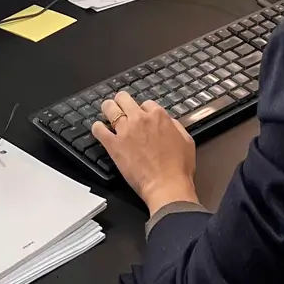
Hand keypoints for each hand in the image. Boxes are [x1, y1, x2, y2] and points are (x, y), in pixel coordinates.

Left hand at [91, 91, 198, 214]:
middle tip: (120, 107)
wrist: (166, 185)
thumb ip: (175, 126)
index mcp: (158, 116)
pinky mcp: (113, 145)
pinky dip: (97, 128)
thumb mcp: (187, 141)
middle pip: (124, 98)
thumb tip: (168, 121)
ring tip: (107, 112)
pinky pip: (98, 129)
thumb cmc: (179, 167)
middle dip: (122, 101)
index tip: (142, 116)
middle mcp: (140, 119)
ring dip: (108, 109)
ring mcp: (125, 131)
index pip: (146, 103)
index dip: (143, 110)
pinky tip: (99, 129)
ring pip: (109, 108)